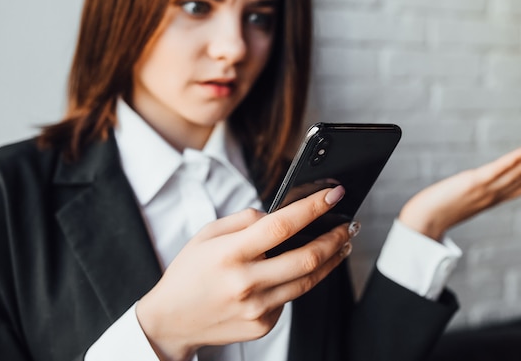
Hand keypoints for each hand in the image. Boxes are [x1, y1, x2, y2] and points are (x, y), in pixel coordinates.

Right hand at [136, 186, 351, 360]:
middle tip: (349, 224)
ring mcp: (256, 309)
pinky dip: (299, 281)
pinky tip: (299, 270)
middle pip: (306, 258)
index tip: (334, 194)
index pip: (282, 225)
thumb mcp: (206, 235)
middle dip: (335, 237)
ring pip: (307, 281)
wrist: (171, 321)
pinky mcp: (263, 326)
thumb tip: (279, 214)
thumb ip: (244, 221)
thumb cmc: (189, 273)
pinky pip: (290, 298)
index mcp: (230, 254)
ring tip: (342, 244)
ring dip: (331, 259)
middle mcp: (246, 283)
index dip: (312, 207)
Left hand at [398, 141, 520, 240]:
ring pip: (518, 173)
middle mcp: (492, 196)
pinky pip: (498, 169)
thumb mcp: (458, 204)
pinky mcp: (473, 182)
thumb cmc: (434, 213)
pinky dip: (514, 160)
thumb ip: (469, 198)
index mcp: (490, 200)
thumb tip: (470, 191)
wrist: (422, 222)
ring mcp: (485, 190)